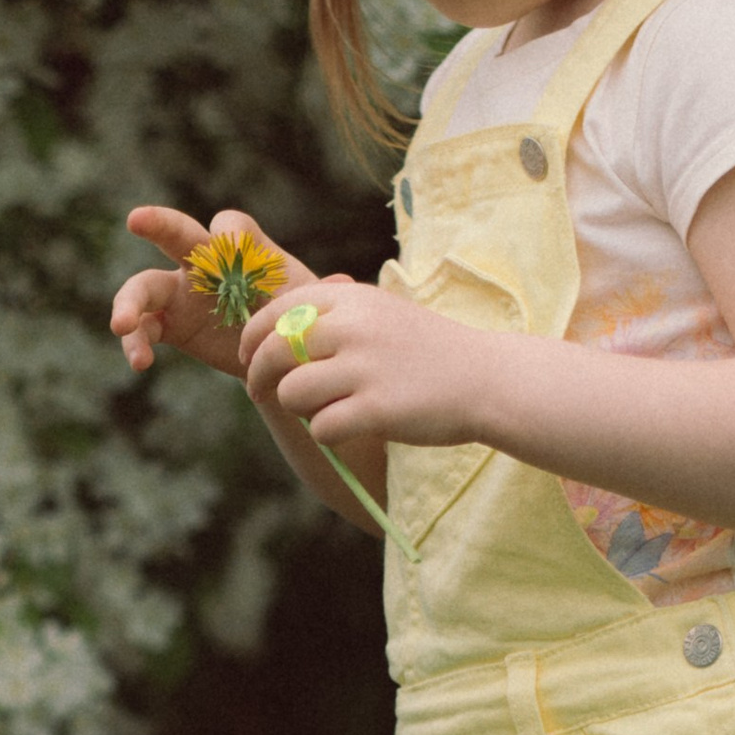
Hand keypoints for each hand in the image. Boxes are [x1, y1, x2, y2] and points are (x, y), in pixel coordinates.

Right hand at [110, 203, 319, 381]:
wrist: (282, 356)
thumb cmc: (299, 318)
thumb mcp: (314, 307)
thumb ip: (323, 293)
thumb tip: (342, 280)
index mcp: (243, 250)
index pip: (230, 227)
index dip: (231, 238)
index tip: (234, 253)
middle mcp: (205, 264)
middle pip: (177, 236)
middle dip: (158, 224)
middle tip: (137, 219)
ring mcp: (181, 294)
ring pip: (144, 285)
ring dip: (130, 302)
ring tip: (122, 326)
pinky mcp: (169, 326)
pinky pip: (143, 329)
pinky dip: (136, 343)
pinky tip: (140, 363)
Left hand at [244, 273, 493, 453]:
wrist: (485, 379)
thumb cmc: (428, 351)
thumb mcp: (382, 313)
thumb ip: (333, 317)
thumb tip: (273, 334)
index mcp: (350, 300)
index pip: (276, 312)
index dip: (252, 338)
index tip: (248, 358)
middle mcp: (352, 327)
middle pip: (273, 353)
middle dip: (259, 378)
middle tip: (260, 394)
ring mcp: (364, 368)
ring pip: (292, 393)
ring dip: (299, 408)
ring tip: (325, 409)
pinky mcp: (376, 409)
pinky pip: (321, 428)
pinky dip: (327, 434)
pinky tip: (349, 428)